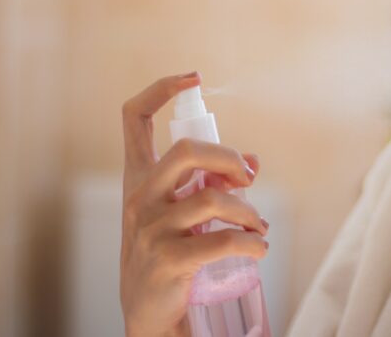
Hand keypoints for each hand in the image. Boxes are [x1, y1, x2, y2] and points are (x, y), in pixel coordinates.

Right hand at [119, 72, 267, 336]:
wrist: (149, 316)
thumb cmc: (170, 257)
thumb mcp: (183, 215)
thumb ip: (212, 184)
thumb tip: (253, 163)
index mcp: (138, 179)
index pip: (132, 117)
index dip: (160, 89)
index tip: (193, 78)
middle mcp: (138, 198)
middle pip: (186, 149)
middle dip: (228, 157)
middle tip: (248, 179)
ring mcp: (150, 229)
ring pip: (212, 198)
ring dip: (248, 212)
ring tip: (258, 228)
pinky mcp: (168, 260)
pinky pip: (222, 241)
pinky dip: (252, 244)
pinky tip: (258, 250)